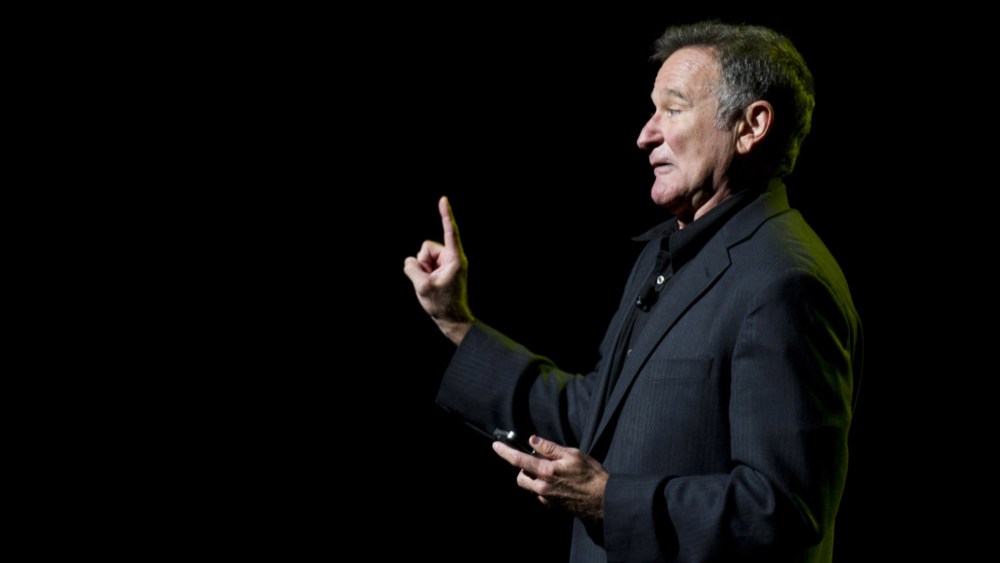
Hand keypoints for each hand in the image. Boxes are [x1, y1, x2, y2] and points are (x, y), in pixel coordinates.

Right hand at [403, 196, 473, 344]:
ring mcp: (448, 263)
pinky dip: (423, 272)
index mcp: (455, 259)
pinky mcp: (443, 268)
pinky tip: (430, 284)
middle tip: (429, 281)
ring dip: (422, 268)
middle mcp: (453, 257)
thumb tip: (410, 260)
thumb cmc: (442, 304)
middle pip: (427, 247)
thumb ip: (412, 268)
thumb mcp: (422, 287)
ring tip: (431, 284)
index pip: (450, 231)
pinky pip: (425, 263)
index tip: (443, 199)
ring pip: (424, 255)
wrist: (453, 320)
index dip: (445, 214)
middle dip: (422, 261)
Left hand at [493, 435, 608, 520]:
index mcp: (546, 471)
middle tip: (538, 461)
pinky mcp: (552, 507)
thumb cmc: (591, 474)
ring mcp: (546, 499)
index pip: (519, 460)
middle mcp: (543, 487)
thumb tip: (532, 440)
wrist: (604, 500)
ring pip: (529, 487)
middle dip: (523, 468)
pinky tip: (559, 484)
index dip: (505, 452)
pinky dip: (543, 487)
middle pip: (520, 477)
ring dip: (533, 478)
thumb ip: (549, 448)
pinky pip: (540, 495)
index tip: (496, 446)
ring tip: (552, 472)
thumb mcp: (573, 454)